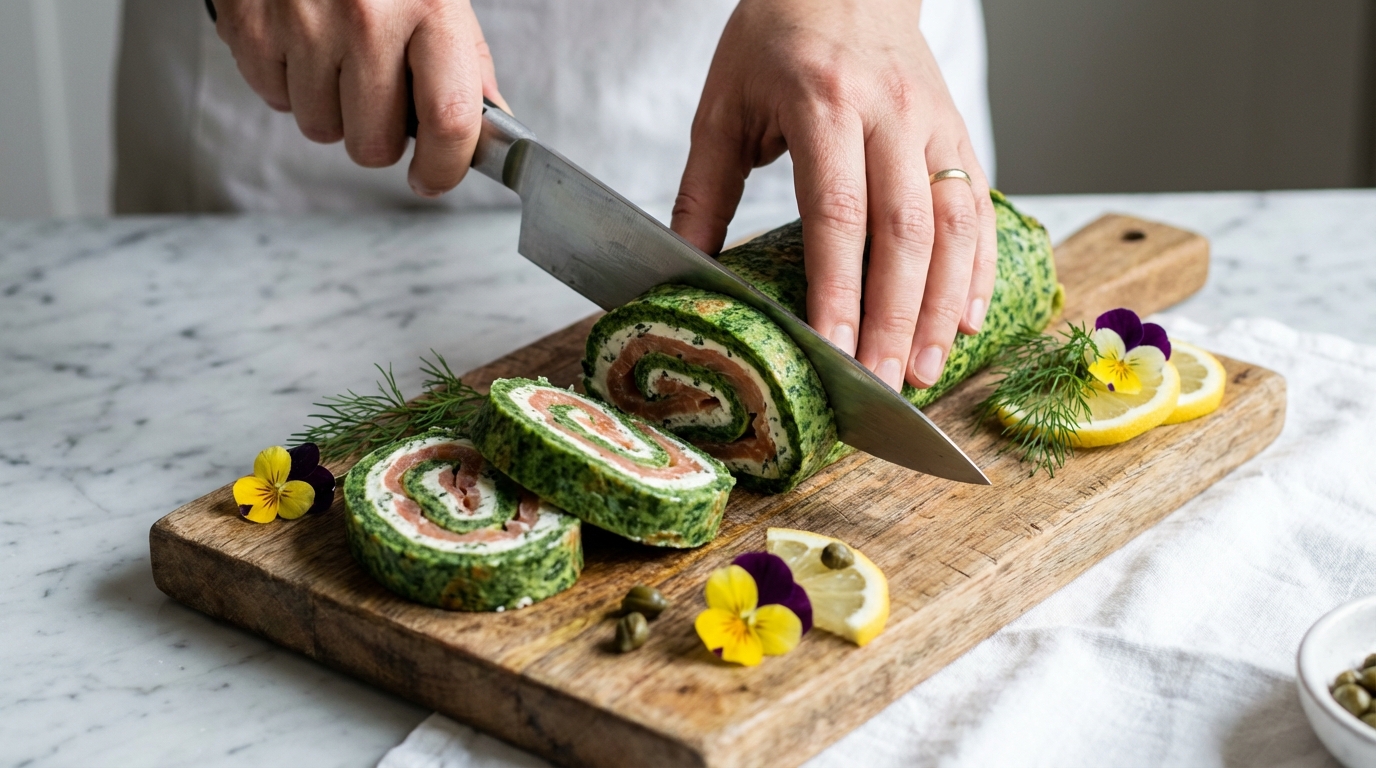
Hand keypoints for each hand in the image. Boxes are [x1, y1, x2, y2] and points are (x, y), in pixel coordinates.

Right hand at [212, 0, 508, 195]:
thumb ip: (467, 64)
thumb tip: (488, 131)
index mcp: (428, 6)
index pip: (449, 119)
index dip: (444, 169)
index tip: (433, 178)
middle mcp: (366, 17)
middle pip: (374, 144)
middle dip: (379, 137)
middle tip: (379, 98)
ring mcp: (303, 23)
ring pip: (321, 130)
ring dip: (331, 109)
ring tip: (336, 56)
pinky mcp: (250, 26)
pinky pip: (275, 99)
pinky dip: (289, 83)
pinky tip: (302, 42)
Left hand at [671, 0, 996, 390]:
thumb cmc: (775, 38)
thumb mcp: (723, 105)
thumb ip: (703, 190)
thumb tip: (683, 270)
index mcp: (823, 103)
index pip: (836, 211)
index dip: (838, 288)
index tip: (832, 350)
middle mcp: (890, 113)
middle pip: (904, 230)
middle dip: (894, 317)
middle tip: (881, 384)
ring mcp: (934, 122)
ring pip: (954, 224)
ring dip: (943, 305)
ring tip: (924, 369)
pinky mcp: (958, 131)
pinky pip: (981, 207)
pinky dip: (977, 269)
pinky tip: (966, 321)